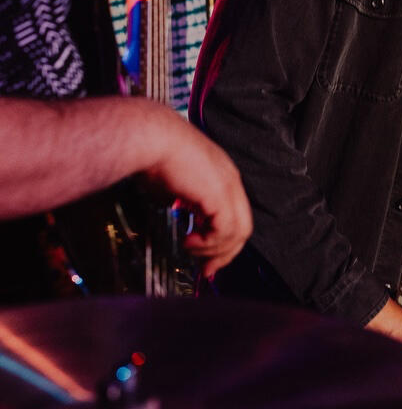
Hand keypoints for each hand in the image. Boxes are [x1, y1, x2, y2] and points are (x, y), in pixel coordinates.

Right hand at [141, 105, 252, 277]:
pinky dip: (209, 244)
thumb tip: (177, 209)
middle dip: (224, 253)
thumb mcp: (171, 182)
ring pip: (238, 232)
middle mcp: (230, 180)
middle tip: (207, 269)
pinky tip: (189, 241)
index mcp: (221, 175)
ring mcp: (228, 186)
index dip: (223, 240)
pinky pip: (225, 231)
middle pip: (242, 227)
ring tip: (191, 250)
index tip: (207, 257)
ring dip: (214, 250)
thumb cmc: (154, 154)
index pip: (234, 214)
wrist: (152, 139)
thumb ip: (180, 197)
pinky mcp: (220, 195)